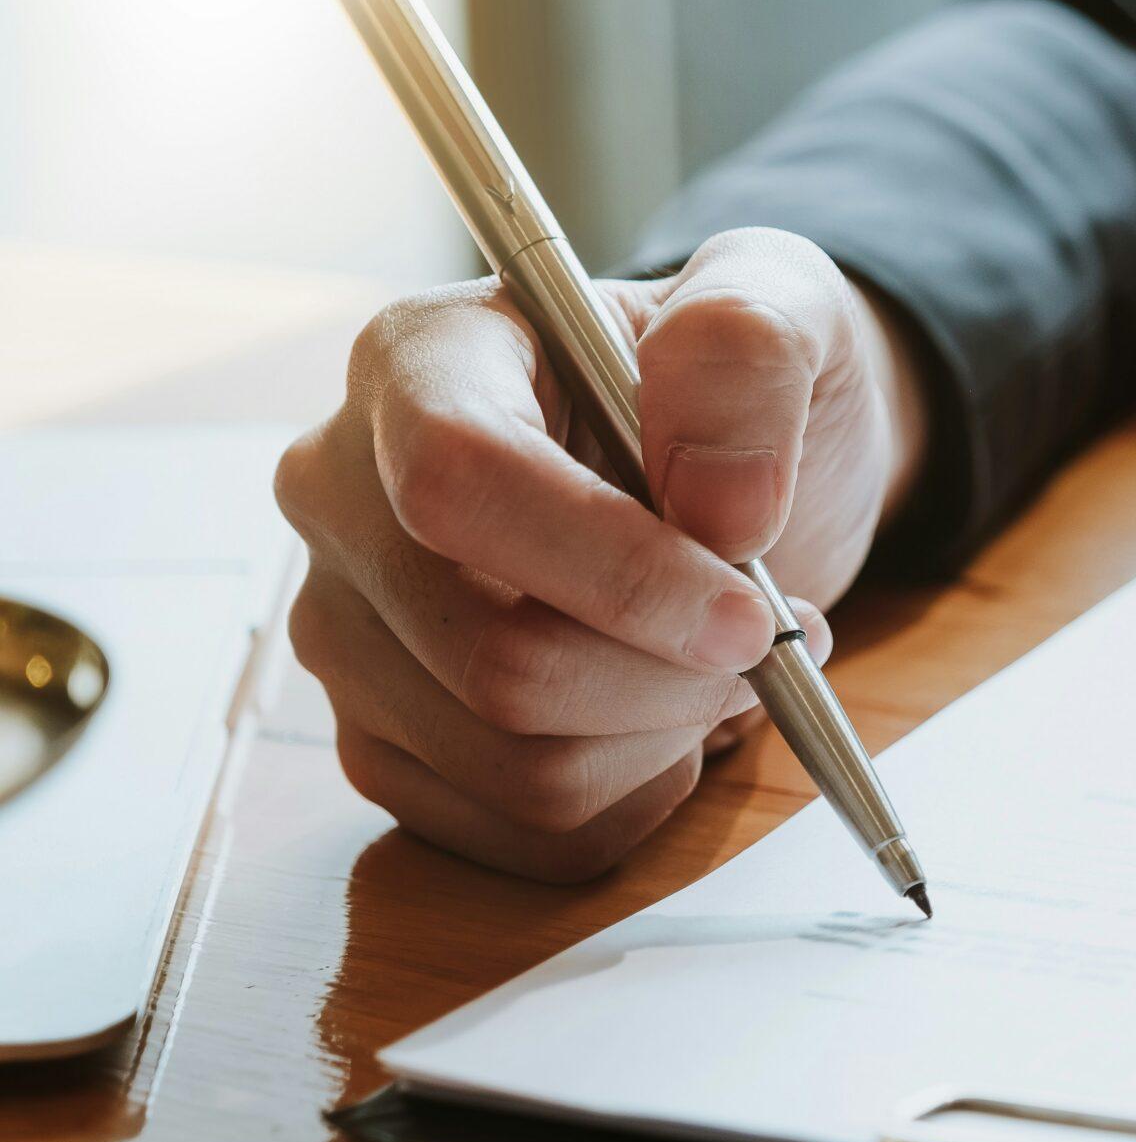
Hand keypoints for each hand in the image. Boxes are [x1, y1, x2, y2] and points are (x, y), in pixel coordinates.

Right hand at [276, 227, 929, 880]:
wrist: (736, 469)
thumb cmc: (735, 391)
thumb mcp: (783, 309)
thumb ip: (751, 353)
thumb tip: (723, 508)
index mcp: (420, 363)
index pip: (457, 483)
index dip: (616, 572)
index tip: (752, 616)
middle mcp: (346, 500)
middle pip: (492, 661)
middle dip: (672, 676)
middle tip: (775, 637)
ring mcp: (353, 634)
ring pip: (516, 765)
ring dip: (668, 736)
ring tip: (722, 663)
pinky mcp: (391, 743)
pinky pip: (527, 831)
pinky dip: (639, 794)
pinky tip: (667, 716)